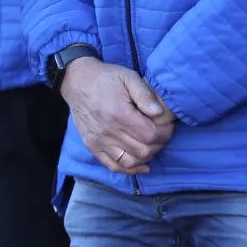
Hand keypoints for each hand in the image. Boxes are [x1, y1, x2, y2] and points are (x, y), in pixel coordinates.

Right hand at [59, 58, 175, 174]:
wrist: (78, 82)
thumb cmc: (107, 78)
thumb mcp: (129, 77)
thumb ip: (145, 95)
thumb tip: (159, 113)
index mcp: (119, 113)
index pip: (150, 135)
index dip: (164, 133)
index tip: (168, 126)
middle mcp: (108, 131)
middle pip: (142, 151)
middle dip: (159, 144)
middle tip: (163, 134)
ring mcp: (99, 141)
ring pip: (130, 162)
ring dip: (146, 157)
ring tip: (152, 145)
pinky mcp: (93, 146)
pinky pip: (113, 166)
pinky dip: (129, 169)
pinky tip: (141, 164)